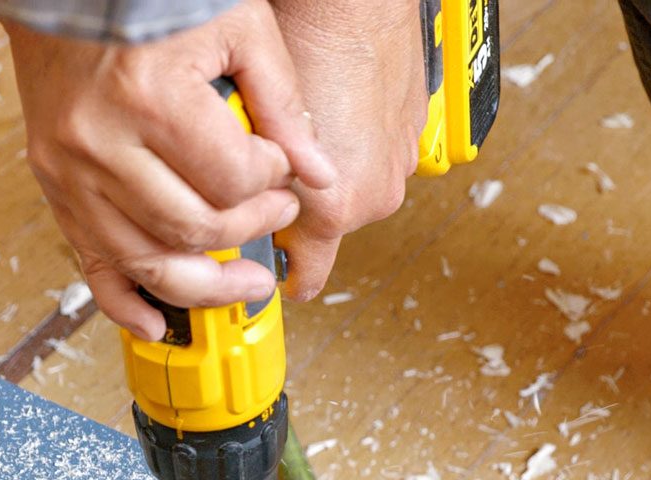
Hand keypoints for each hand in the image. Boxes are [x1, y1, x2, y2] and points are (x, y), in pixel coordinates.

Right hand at [3, 0, 335, 338]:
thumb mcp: (236, 25)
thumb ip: (281, 101)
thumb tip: (319, 173)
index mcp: (149, 96)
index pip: (233, 178)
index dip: (272, 183)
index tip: (281, 170)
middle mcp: (101, 142)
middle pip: (194, 229)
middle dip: (250, 231)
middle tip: (278, 218)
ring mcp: (70, 169)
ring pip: (147, 261)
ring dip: (203, 285)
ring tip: (246, 284)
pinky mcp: (53, 183)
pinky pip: (90, 262)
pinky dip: (124, 302)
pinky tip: (157, 325)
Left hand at [271, 0, 426, 300]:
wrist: (352, 0)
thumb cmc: (306, 46)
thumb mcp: (257, 134)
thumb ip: (253, 190)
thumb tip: (235, 212)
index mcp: (333, 210)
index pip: (307, 280)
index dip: (280, 276)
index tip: (265, 275)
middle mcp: (374, 197)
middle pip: (325, 230)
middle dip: (298, 206)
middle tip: (274, 165)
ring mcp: (400, 165)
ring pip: (351, 189)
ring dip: (329, 170)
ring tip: (311, 125)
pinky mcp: (415, 135)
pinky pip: (377, 154)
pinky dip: (357, 140)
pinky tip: (336, 105)